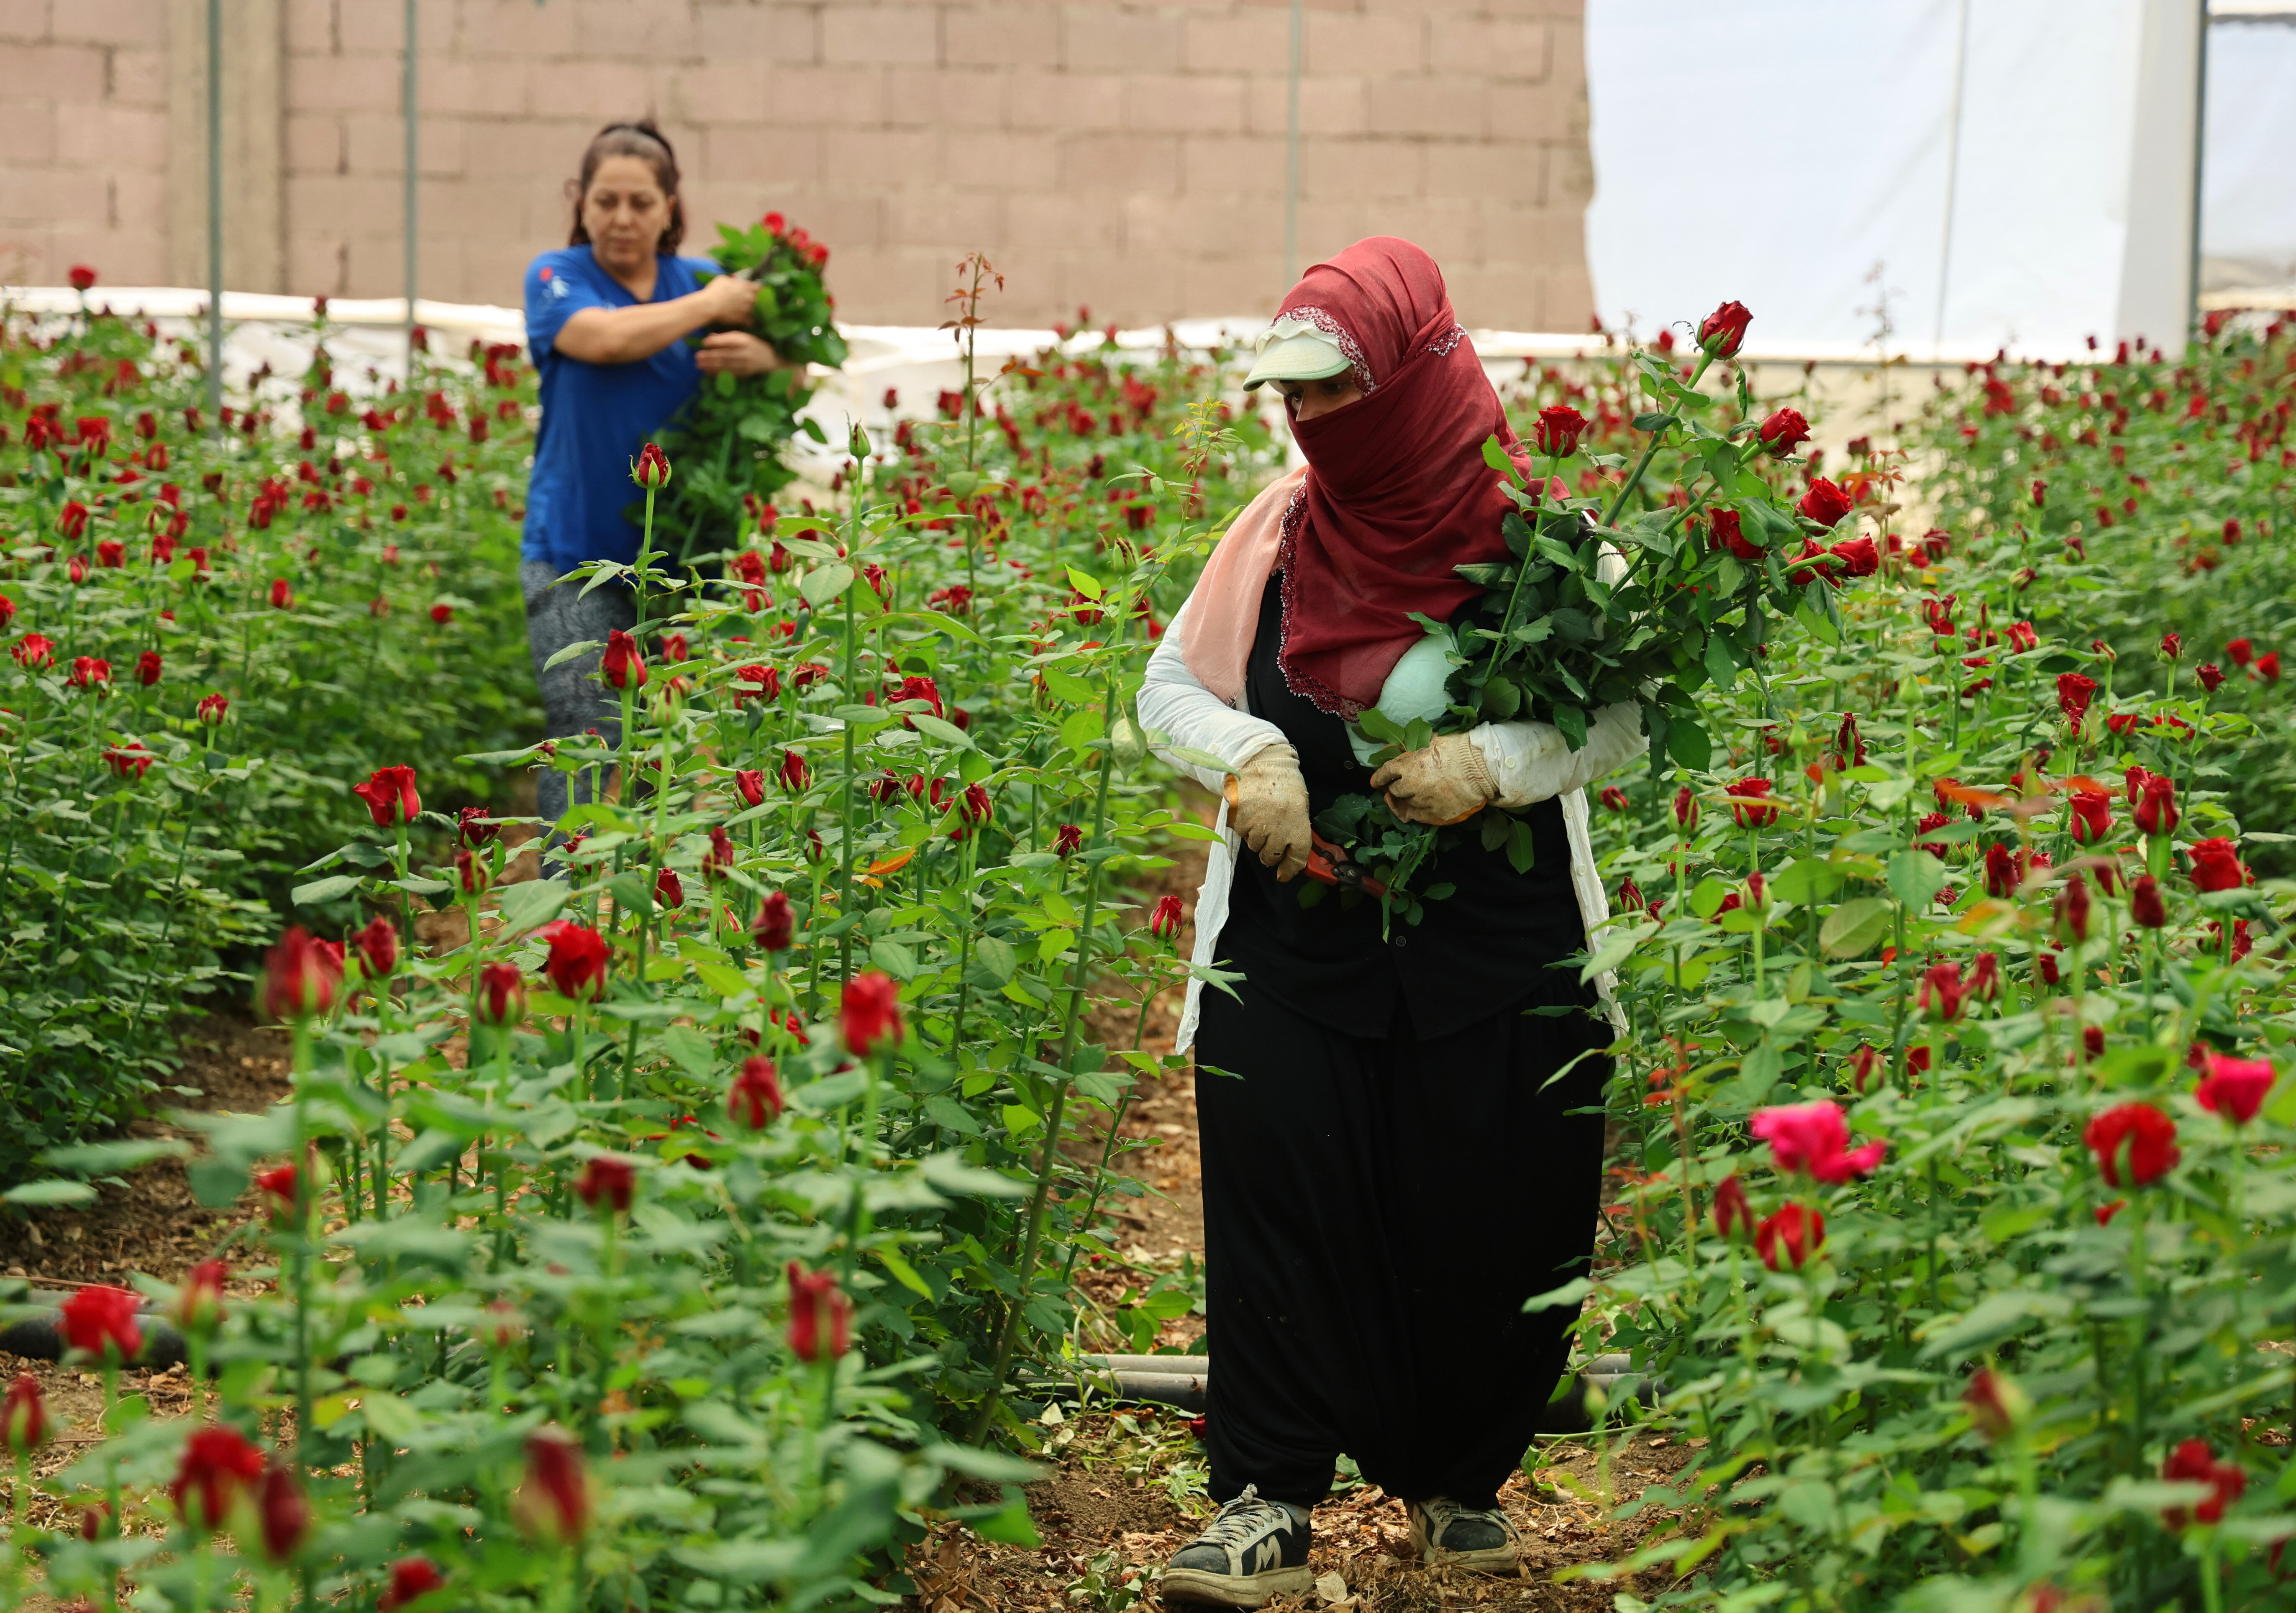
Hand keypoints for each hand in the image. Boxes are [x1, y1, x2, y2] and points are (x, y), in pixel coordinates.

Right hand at [694, 273, 758, 326]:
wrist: (709, 306)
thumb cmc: (715, 290)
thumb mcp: (724, 279)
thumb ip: (734, 280)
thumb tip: (737, 280)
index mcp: (746, 287)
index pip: (758, 286)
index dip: (754, 287)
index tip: (751, 288)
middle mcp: (750, 298)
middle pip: (754, 297)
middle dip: (748, 297)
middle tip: (738, 298)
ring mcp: (748, 309)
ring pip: (750, 308)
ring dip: (745, 307)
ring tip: (735, 307)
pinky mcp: (743, 319)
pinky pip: (748, 320)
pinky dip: (745, 319)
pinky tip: (739, 317)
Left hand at [695, 331, 784, 377]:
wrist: (772, 361)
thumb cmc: (755, 345)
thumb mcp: (743, 337)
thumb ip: (727, 337)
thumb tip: (709, 339)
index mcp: (745, 340)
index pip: (728, 340)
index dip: (715, 342)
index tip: (703, 343)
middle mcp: (745, 352)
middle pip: (725, 354)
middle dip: (709, 356)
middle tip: (697, 357)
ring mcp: (745, 365)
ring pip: (725, 365)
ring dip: (711, 366)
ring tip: (699, 365)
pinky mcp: (744, 374)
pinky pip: (728, 374)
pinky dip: (717, 373)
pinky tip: (708, 372)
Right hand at [1230, 744, 1311, 882]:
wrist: (1260, 760)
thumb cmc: (1283, 782)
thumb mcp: (1298, 804)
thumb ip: (1295, 829)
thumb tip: (1289, 855)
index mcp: (1298, 822)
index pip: (1297, 857)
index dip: (1291, 869)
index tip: (1284, 874)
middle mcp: (1278, 826)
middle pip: (1271, 857)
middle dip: (1270, 853)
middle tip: (1269, 839)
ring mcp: (1257, 823)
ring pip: (1254, 846)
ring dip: (1256, 837)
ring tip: (1260, 817)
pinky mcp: (1238, 818)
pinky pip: (1240, 833)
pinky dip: (1244, 826)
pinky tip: (1249, 810)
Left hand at [1369, 733, 1495, 824]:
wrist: (1483, 766)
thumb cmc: (1459, 748)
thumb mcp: (1432, 740)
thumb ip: (1415, 748)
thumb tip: (1404, 749)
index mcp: (1409, 766)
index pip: (1386, 773)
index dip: (1379, 778)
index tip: (1376, 782)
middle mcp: (1412, 785)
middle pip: (1395, 790)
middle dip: (1397, 786)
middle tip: (1403, 783)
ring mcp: (1424, 801)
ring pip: (1408, 802)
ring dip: (1410, 797)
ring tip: (1419, 791)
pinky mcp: (1437, 813)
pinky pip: (1419, 815)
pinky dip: (1416, 811)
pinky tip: (1419, 807)